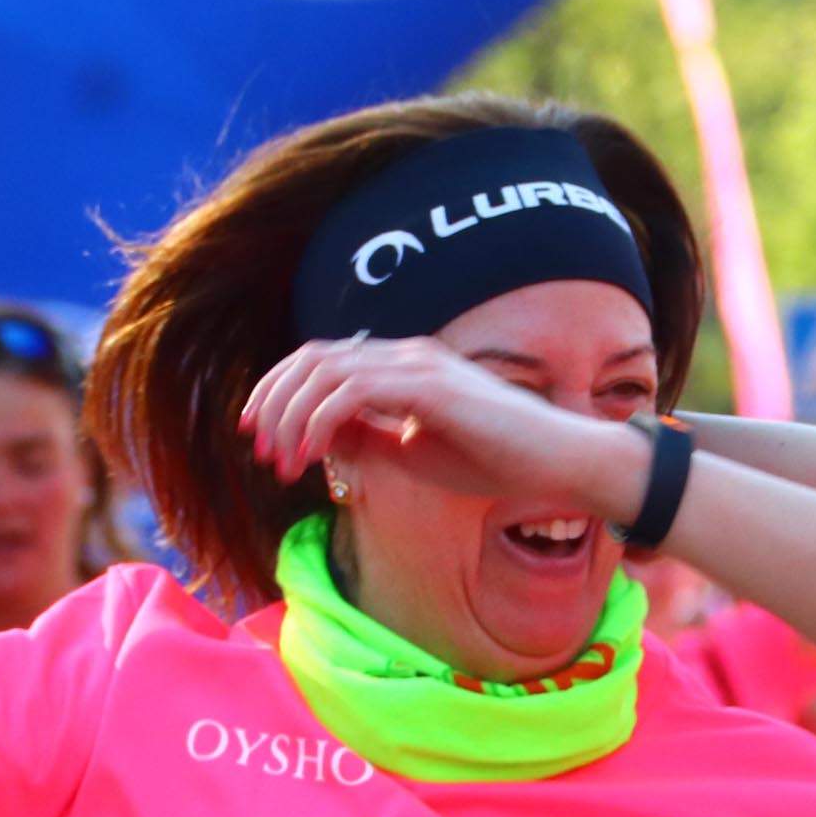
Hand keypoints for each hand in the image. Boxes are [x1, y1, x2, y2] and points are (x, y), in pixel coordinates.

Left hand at [236, 336, 641, 521]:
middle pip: (311, 358)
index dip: (279, 392)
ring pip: (324, 371)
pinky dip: (319, 422)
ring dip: (291, 417)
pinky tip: (313, 456)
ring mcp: (418, 365)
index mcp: (402, 366)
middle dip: (273, 401)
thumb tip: (317, 439)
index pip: (321, 361)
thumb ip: (368, 439)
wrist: (556, 462)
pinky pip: (351, 393)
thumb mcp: (414, 453)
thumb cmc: (497, 461)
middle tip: (258, 448)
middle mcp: (405, 354)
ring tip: (282, 461)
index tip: (258, 436)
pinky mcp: (429, 387)